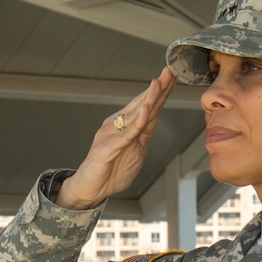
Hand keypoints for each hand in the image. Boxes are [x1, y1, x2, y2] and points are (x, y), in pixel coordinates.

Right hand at [57, 66, 176, 209]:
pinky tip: (145, 110)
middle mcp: (116, 125)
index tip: (171, 76)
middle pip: (141, 105)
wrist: (90, 189)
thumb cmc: (111, 171)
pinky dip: (137, 123)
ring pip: (134, 115)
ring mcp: (110, 135)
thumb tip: (153, 116)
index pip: (146, 106)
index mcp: (125, 126)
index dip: (160, 92)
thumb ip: (143, 133)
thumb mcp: (135, 150)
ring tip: (158, 84)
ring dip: (147, 99)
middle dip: (156, 89)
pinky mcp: (106, 148)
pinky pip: (125, 134)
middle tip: (169, 71)